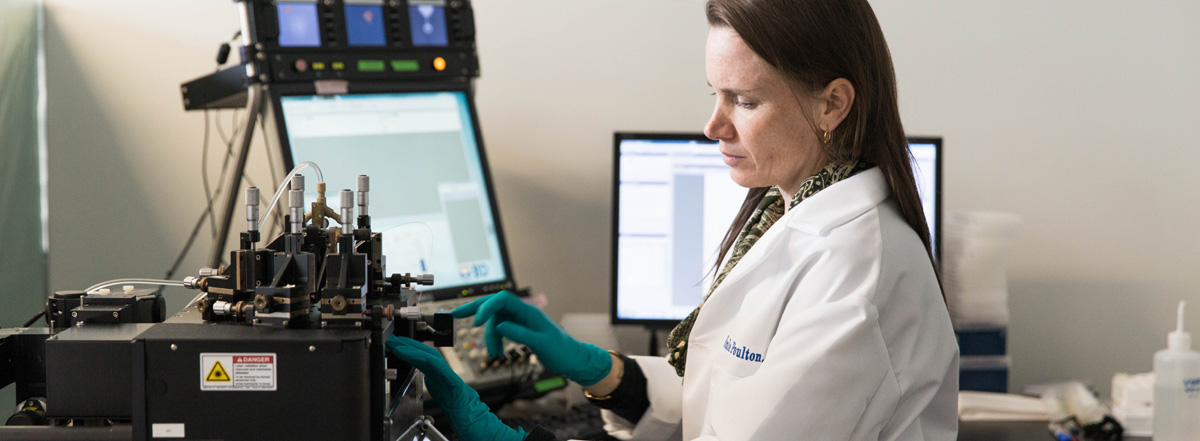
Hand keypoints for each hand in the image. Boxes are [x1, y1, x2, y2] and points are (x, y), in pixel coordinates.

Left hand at [385, 336, 526, 440]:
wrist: (470, 416)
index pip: (422, 357)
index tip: (396, 343)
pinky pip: (441, 370)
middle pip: (426, 353)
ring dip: (414, 351)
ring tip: (399, 346)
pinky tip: (420, 357)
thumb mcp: (439, 389)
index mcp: (437, 375)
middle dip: (409, 345)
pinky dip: (431, 362)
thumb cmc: (457, 405)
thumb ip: (431, 378)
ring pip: (431, 359)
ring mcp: (448, 377)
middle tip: (394, 339)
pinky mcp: (454, 383)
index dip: (409, 349)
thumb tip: (420, 370)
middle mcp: (442, 373)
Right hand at [452, 291, 611, 385]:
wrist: (572, 359)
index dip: (486, 308)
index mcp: (528, 311)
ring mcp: (519, 321)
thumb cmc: (561, 350)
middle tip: (455, 315)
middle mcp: (522, 312)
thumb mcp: (541, 343)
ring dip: (490, 336)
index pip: (502, 300)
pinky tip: (498, 351)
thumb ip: (520, 333)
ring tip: (495, 353)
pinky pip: (500, 330)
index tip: (476, 323)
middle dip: (475, 309)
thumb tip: (499, 325)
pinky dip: (496, 340)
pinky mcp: (519, 329)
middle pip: (494, 305)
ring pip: (495, 321)